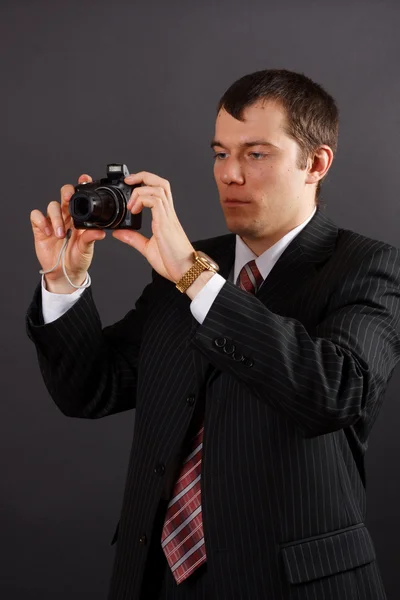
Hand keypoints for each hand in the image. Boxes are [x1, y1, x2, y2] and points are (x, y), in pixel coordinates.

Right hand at [30, 174, 105, 292]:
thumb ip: (90, 238)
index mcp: (79, 218)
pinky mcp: (40, 228)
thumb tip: (100, 232)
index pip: (80, 198)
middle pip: (64, 195)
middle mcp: (66, 216)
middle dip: (66, 192)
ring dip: (56, 218)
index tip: (85, 179)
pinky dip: (42, 221)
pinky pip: (37, 216)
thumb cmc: (77, 258)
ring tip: (61, 233)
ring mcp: (53, 221)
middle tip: (68, 197)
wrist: (65, 272)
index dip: (81, 186)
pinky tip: (49, 232)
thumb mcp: (86, 249)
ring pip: (52, 206)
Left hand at [112, 172, 194, 282]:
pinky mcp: (166, 223)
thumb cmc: (172, 262)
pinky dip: (142, 200)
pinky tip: (134, 211)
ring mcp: (168, 217)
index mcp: (165, 218)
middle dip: (144, 176)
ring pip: (158, 188)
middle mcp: (168, 214)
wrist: (186, 272)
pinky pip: (156, 201)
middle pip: (161, 183)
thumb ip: (134, 239)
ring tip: (131, 204)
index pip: (159, 190)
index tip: (130, 187)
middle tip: (128, 181)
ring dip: (140, 190)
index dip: (145, 183)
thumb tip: (119, 232)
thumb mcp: (147, 248)